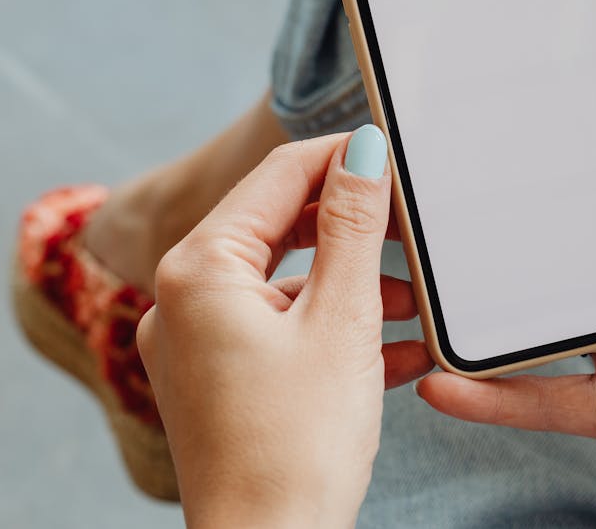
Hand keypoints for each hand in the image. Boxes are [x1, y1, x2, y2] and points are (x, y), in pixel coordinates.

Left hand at [137, 127, 432, 528]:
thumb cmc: (297, 445)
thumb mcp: (341, 319)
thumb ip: (353, 226)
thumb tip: (363, 150)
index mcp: (199, 270)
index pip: (278, 177)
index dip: (340, 156)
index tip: (393, 150)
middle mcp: (183, 299)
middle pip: (279, 228)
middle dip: (352, 230)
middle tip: (411, 229)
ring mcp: (196, 343)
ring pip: (285, 284)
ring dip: (352, 286)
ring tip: (412, 305)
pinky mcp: (218, 381)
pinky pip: (279, 331)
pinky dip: (332, 329)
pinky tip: (391, 349)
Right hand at [417, 111, 595, 525]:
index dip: (589, 139)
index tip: (527, 101)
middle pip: (573, 241)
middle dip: (512, 215)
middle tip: (440, 189)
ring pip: (543, 320)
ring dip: (485, 307)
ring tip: (417, 286)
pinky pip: (546, 401)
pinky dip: (495, 396)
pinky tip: (447, 385)